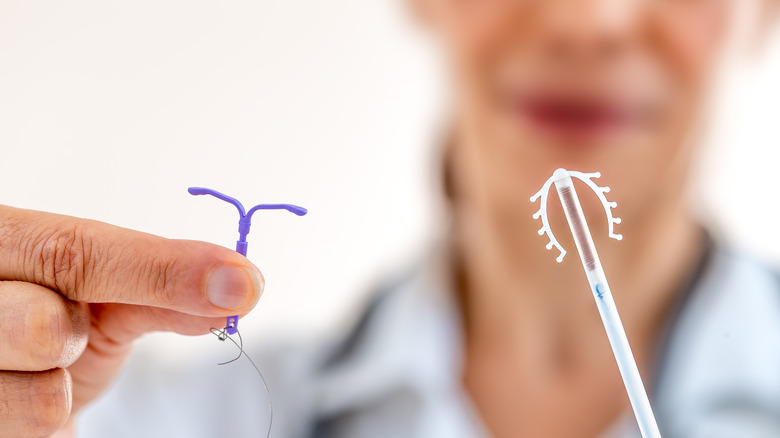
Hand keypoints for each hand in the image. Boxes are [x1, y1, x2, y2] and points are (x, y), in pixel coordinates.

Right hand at [0, 206, 263, 436]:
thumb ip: (161, 283)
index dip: (159, 271)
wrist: (14, 382)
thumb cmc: (59, 323)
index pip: (72, 251)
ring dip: (59, 385)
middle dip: (72, 338)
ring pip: (41, 394)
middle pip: (42, 325)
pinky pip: (37, 429)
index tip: (240, 284)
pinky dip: (47, 418)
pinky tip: (22, 396)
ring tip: (39, 366)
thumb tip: (240, 286)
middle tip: (64, 334)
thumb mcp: (106, 293)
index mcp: (2, 241)